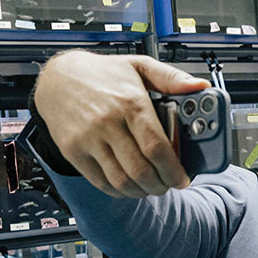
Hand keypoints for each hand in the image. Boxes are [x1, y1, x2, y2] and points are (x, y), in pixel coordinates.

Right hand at [34, 50, 208, 197]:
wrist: (57, 79)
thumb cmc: (102, 74)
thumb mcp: (140, 66)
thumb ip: (172, 78)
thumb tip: (200, 87)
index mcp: (130, 103)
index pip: (156, 148)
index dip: (174, 170)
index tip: (183, 178)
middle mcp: (108, 123)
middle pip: (141, 170)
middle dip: (161, 185)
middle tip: (169, 184)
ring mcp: (88, 139)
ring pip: (121, 181)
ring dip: (142, 191)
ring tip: (152, 186)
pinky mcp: (73, 152)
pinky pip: (101, 182)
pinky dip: (120, 191)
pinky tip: (130, 185)